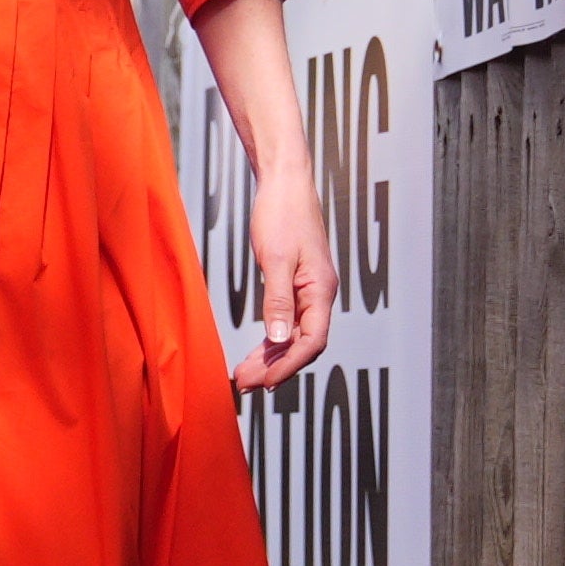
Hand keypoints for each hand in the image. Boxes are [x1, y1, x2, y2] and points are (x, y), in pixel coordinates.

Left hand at [232, 146, 335, 394]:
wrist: (285, 182)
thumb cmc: (282, 213)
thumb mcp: (275, 258)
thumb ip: (277, 300)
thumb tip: (276, 339)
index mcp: (321, 290)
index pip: (312, 341)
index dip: (289, 365)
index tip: (264, 381)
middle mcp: (319, 294)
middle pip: (302, 344)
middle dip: (275, 366)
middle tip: (244, 384)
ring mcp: (308, 290)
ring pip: (293, 335)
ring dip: (271, 356)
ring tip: (243, 374)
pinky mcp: (296, 284)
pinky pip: (287, 321)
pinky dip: (271, 339)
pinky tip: (257, 351)